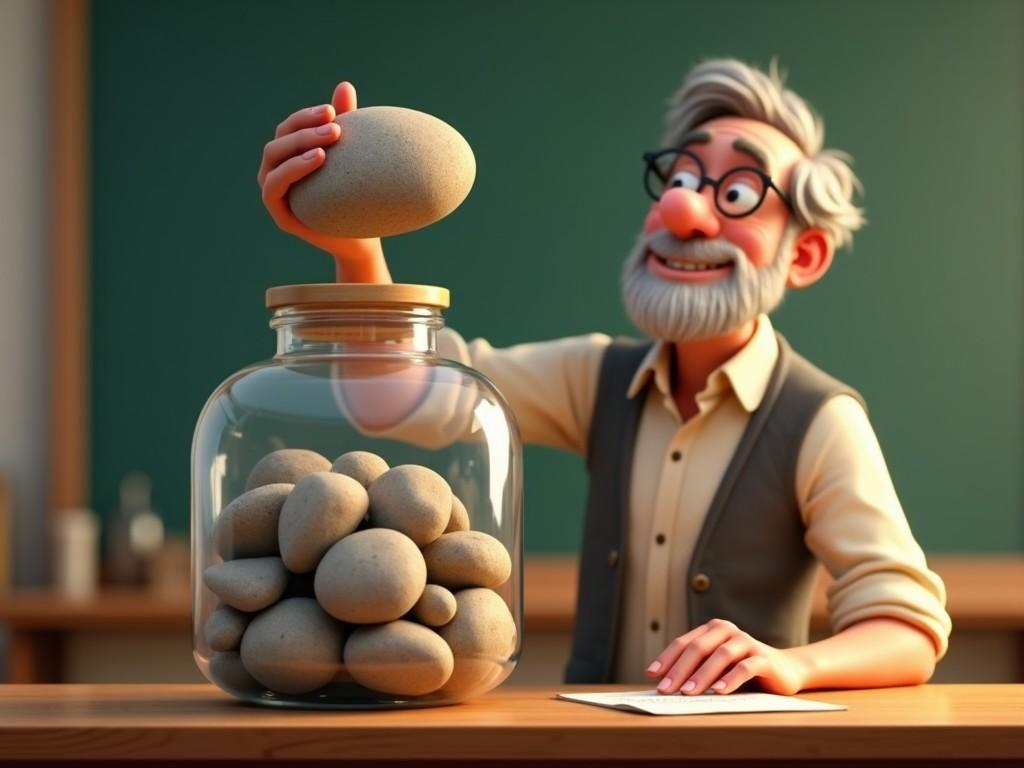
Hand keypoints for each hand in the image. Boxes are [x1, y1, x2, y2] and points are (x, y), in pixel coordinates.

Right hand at [257, 81, 389, 281]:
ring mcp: (274, 191)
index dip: (307, 116)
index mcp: (291, 155)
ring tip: (330, 140)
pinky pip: (275, 185)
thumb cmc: (357, 197)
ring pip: (274, 157)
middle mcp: (277, 170)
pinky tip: (319, 159)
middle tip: (336, 125)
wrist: (362, 240)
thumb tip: (344, 84)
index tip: (334, 111)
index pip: (291, 126)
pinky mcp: (279, 213)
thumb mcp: (353, 157)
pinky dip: (293, 169)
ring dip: (299, 144)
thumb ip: (346, 123)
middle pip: (280, 138)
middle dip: (305, 127)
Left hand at [645, 618, 808, 695]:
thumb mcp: (717, 667)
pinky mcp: (764, 658)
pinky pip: (745, 667)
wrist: (784, 670)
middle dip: (679, 669)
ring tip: (688, 692)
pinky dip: (730, 679)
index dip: (666, 658)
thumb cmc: (742, 668)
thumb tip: (665, 685)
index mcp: (712, 629)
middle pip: (698, 648)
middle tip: (666, 689)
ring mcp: (747, 642)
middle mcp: (727, 631)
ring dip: (702, 675)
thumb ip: (697, 668)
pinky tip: (719, 692)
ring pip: (720, 656)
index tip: (651, 675)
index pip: (684, 642)